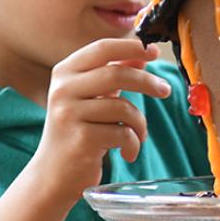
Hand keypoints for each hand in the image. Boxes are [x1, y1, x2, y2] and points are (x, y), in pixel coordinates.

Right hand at [28, 39, 170, 203]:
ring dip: (140, 123)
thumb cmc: (78, 131)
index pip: (102, 48)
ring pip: (123, 107)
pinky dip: (133, 144)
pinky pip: (122, 133)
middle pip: (116, 74)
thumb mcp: (93, 97)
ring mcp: (68, 114)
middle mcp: (63, 89)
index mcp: (65, 72)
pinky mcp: (80, 139)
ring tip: (138, 135)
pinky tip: (128, 152)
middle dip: (147, 82)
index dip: (131, 46)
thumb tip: (142, 54)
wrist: (54, 174)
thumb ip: (113, 73)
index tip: (153, 50)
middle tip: (165, 90)